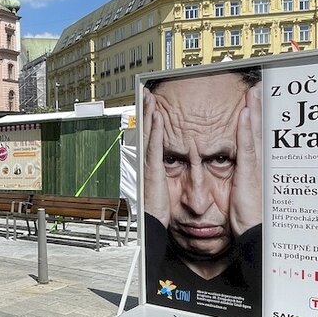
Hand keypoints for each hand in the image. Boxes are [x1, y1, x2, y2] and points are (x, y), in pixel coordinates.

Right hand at [142, 90, 170, 226]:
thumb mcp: (163, 187)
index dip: (149, 121)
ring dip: (148, 114)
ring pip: (146, 133)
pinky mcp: (152, 168)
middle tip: (146, 94)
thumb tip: (173, 166)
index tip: (151, 106)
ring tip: (149, 97)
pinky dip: (154, 130)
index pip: (149, 137)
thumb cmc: (157, 209)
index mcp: (150, 165)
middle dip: (145, 111)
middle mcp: (146, 162)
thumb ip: (166, 174)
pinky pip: (153, 145)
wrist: (151, 222)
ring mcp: (147, 164)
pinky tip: (156, 117)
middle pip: (144, 131)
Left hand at [229, 84, 261, 234]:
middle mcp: (258, 162)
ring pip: (254, 133)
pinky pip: (247, 147)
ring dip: (254, 110)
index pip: (255, 135)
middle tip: (258, 86)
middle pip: (258, 129)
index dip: (256, 116)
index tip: (256, 98)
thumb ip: (242, 176)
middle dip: (258, 107)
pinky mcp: (249, 173)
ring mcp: (255, 166)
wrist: (254, 231)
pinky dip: (245, 129)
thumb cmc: (248, 215)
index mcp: (255, 165)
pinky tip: (244, 114)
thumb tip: (239, 168)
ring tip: (253, 91)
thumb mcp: (244, 190)